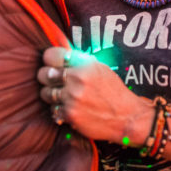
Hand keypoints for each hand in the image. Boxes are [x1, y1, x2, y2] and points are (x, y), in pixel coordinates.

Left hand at [37, 47, 152, 143]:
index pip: (51, 56)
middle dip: (46, 77)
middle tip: (53, 80)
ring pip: (46, 93)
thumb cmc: (113, 91)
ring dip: (51, 94)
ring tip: (62, 95)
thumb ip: (79, 62)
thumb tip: (60, 54)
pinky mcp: (70, 115)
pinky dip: (58, 109)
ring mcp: (72, 98)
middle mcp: (77, 80)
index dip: (49, 59)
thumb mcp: (100, 69)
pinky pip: (53, 109)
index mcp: (84, 65)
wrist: (126, 116)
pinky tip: (69, 108)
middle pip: (44, 74)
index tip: (51, 63)